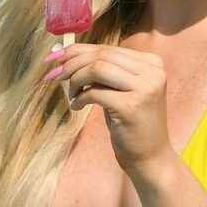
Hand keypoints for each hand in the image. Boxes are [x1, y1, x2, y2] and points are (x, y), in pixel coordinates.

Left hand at [42, 43, 172, 176]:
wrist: (150, 157)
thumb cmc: (131, 123)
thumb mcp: (120, 90)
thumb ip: (103, 70)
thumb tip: (64, 52)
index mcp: (151, 63)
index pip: (107, 49)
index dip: (77, 51)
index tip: (54, 58)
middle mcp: (152, 72)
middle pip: (101, 56)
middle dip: (71, 64)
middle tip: (54, 75)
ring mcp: (144, 88)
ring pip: (97, 69)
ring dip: (76, 80)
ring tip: (72, 95)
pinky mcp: (131, 106)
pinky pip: (94, 92)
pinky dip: (80, 98)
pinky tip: (77, 106)